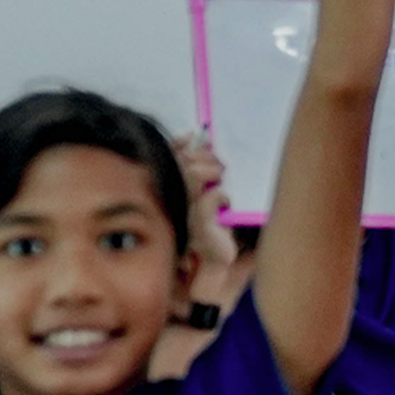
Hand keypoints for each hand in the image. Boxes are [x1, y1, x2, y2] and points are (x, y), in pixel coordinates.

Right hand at [171, 133, 236, 273]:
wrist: (216, 257)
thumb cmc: (212, 223)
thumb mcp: (205, 192)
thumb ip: (198, 168)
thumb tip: (196, 138)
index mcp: (169, 192)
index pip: (166, 160)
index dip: (179, 144)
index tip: (194, 136)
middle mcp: (170, 201)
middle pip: (182, 163)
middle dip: (205, 157)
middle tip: (220, 166)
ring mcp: (182, 213)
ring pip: (192, 175)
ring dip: (212, 171)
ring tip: (222, 179)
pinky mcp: (199, 226)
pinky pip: (211, 197)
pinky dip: (223, 195)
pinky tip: (227, 202)